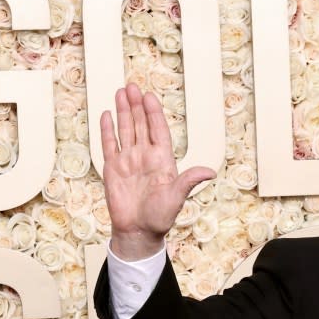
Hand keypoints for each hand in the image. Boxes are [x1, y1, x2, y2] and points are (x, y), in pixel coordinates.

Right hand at [100, 83, 215, 260]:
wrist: (138, 232)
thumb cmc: (160, 217)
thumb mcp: (177, 198)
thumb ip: (189, 181)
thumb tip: (210, 172)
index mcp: (162, 161)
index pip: (158, 131)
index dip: (154, 113)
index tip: (149, 96)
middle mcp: (145, 157)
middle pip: (141, 125)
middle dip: (137, 105)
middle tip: (133, 86)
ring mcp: (128, 161)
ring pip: (126, 130)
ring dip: (124, 111)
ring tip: (121, 92)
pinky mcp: (113, 168)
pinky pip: (110, 144)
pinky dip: (108, 129)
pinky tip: (108, 114)